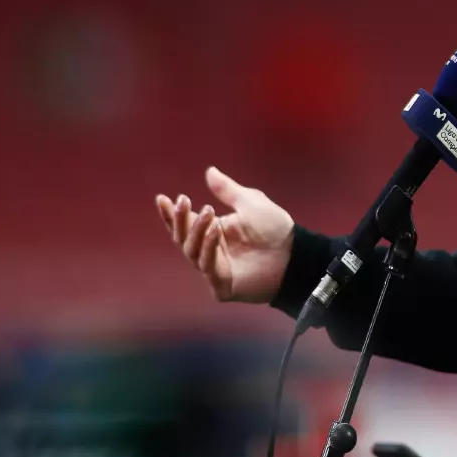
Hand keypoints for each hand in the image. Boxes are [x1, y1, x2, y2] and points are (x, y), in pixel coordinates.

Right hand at [156, 166, 294, 303]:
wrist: (294, 252)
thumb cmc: (275, 229)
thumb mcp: (250, 202)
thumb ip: (228, 190)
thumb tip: (210, 171)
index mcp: (213, 233)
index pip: (185, 223)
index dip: (171, 213)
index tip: (162, 198)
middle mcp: (210, 251)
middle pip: (182, 237)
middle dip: (179, 219)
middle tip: (182, 201)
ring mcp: (214, 270)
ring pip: (192, 251)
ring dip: (197, 230)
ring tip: (208, 212)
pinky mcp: (222, 285)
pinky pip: (207, 266)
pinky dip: (209, 247)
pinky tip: (215, 231)